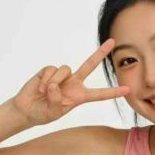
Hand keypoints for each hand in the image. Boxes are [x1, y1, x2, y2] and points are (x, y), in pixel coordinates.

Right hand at [11, 38, 130, 125]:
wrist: (27, 109)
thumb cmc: (43, 113)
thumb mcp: (54, 112)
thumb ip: (58, 100)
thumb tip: (56, 85)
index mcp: (80, 96)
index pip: (99, 94)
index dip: (113, 92)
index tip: (127, 90)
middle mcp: (74, 83)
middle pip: (90, 65)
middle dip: (101, 53)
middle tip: (112, 42)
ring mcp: (62, 75)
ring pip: (65, 69)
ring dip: (54, 82)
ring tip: (45, 93)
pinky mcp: (49, 70)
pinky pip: (51, 70)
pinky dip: (46, 80)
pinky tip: (40, 88)